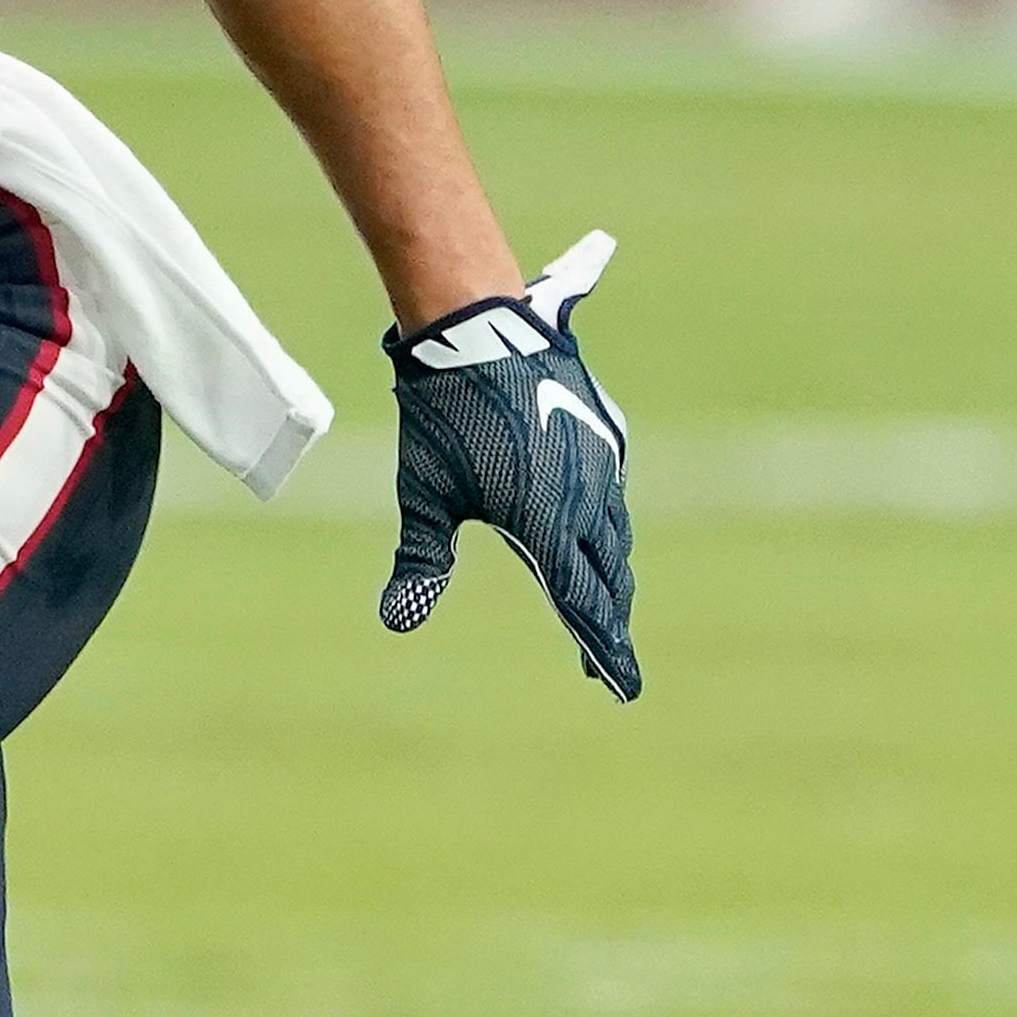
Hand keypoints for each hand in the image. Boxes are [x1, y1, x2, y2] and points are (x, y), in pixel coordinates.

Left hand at [378, 232, 639, 700]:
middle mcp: (589, 500)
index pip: (583, 605)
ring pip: (615, 535)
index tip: (620, 688)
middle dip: (608, 618)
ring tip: (605, 604)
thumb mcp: (424, 495)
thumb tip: (396, 622)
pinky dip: (608, 526)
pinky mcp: (605, 432)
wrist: (479, 328)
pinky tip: (597, 531)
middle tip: (606, 656)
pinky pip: (615, 495)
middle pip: (608, 577)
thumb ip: (420, 561)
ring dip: (610, 574)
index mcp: (550, 526)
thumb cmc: (441, 416)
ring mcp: (604, 464)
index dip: (603, 649)